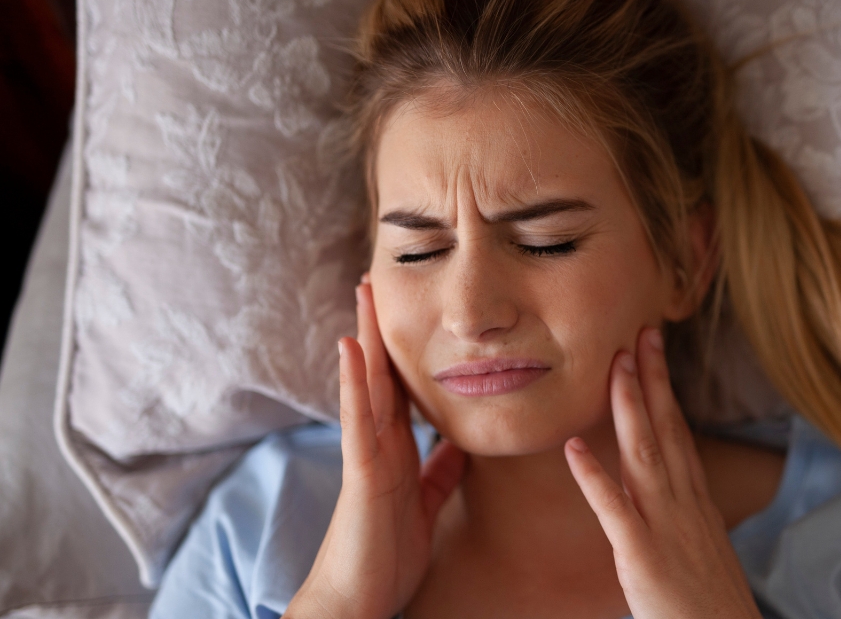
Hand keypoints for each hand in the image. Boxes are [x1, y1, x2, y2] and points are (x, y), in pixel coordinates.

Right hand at [286, 278, 465, 618]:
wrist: (359, 598)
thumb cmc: (387, 555)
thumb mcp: (425, 505)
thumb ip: (439, 472)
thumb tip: (460, 445)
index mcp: (396, 451)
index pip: (401, 390)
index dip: (404, 352)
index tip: (410, 312)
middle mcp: (378, 445)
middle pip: (381, 376)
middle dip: (381, 330)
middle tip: (379, 281)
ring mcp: (366, 455)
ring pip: (366, 387)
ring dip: (366, 339)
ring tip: (364, 294)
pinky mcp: (360, 473)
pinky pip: (359, 421)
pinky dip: (356, 382)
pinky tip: (353, 347)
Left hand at [564, 327, 760, 618]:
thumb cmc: (712, 609)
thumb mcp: (703, 553)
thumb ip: (685, 522)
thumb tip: (673, 502)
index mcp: (696, 505)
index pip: (679, 435)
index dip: (666, 391)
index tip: (655, 353)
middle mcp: (684, 506)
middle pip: (667, 431)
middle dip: (652, 380)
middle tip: (640, 332)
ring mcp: (666, 528)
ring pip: (644, 456)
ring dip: (629, 408)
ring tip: (614, 366)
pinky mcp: (643, 557)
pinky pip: (615, 511)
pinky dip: (594, 477)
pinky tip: (572, 448)